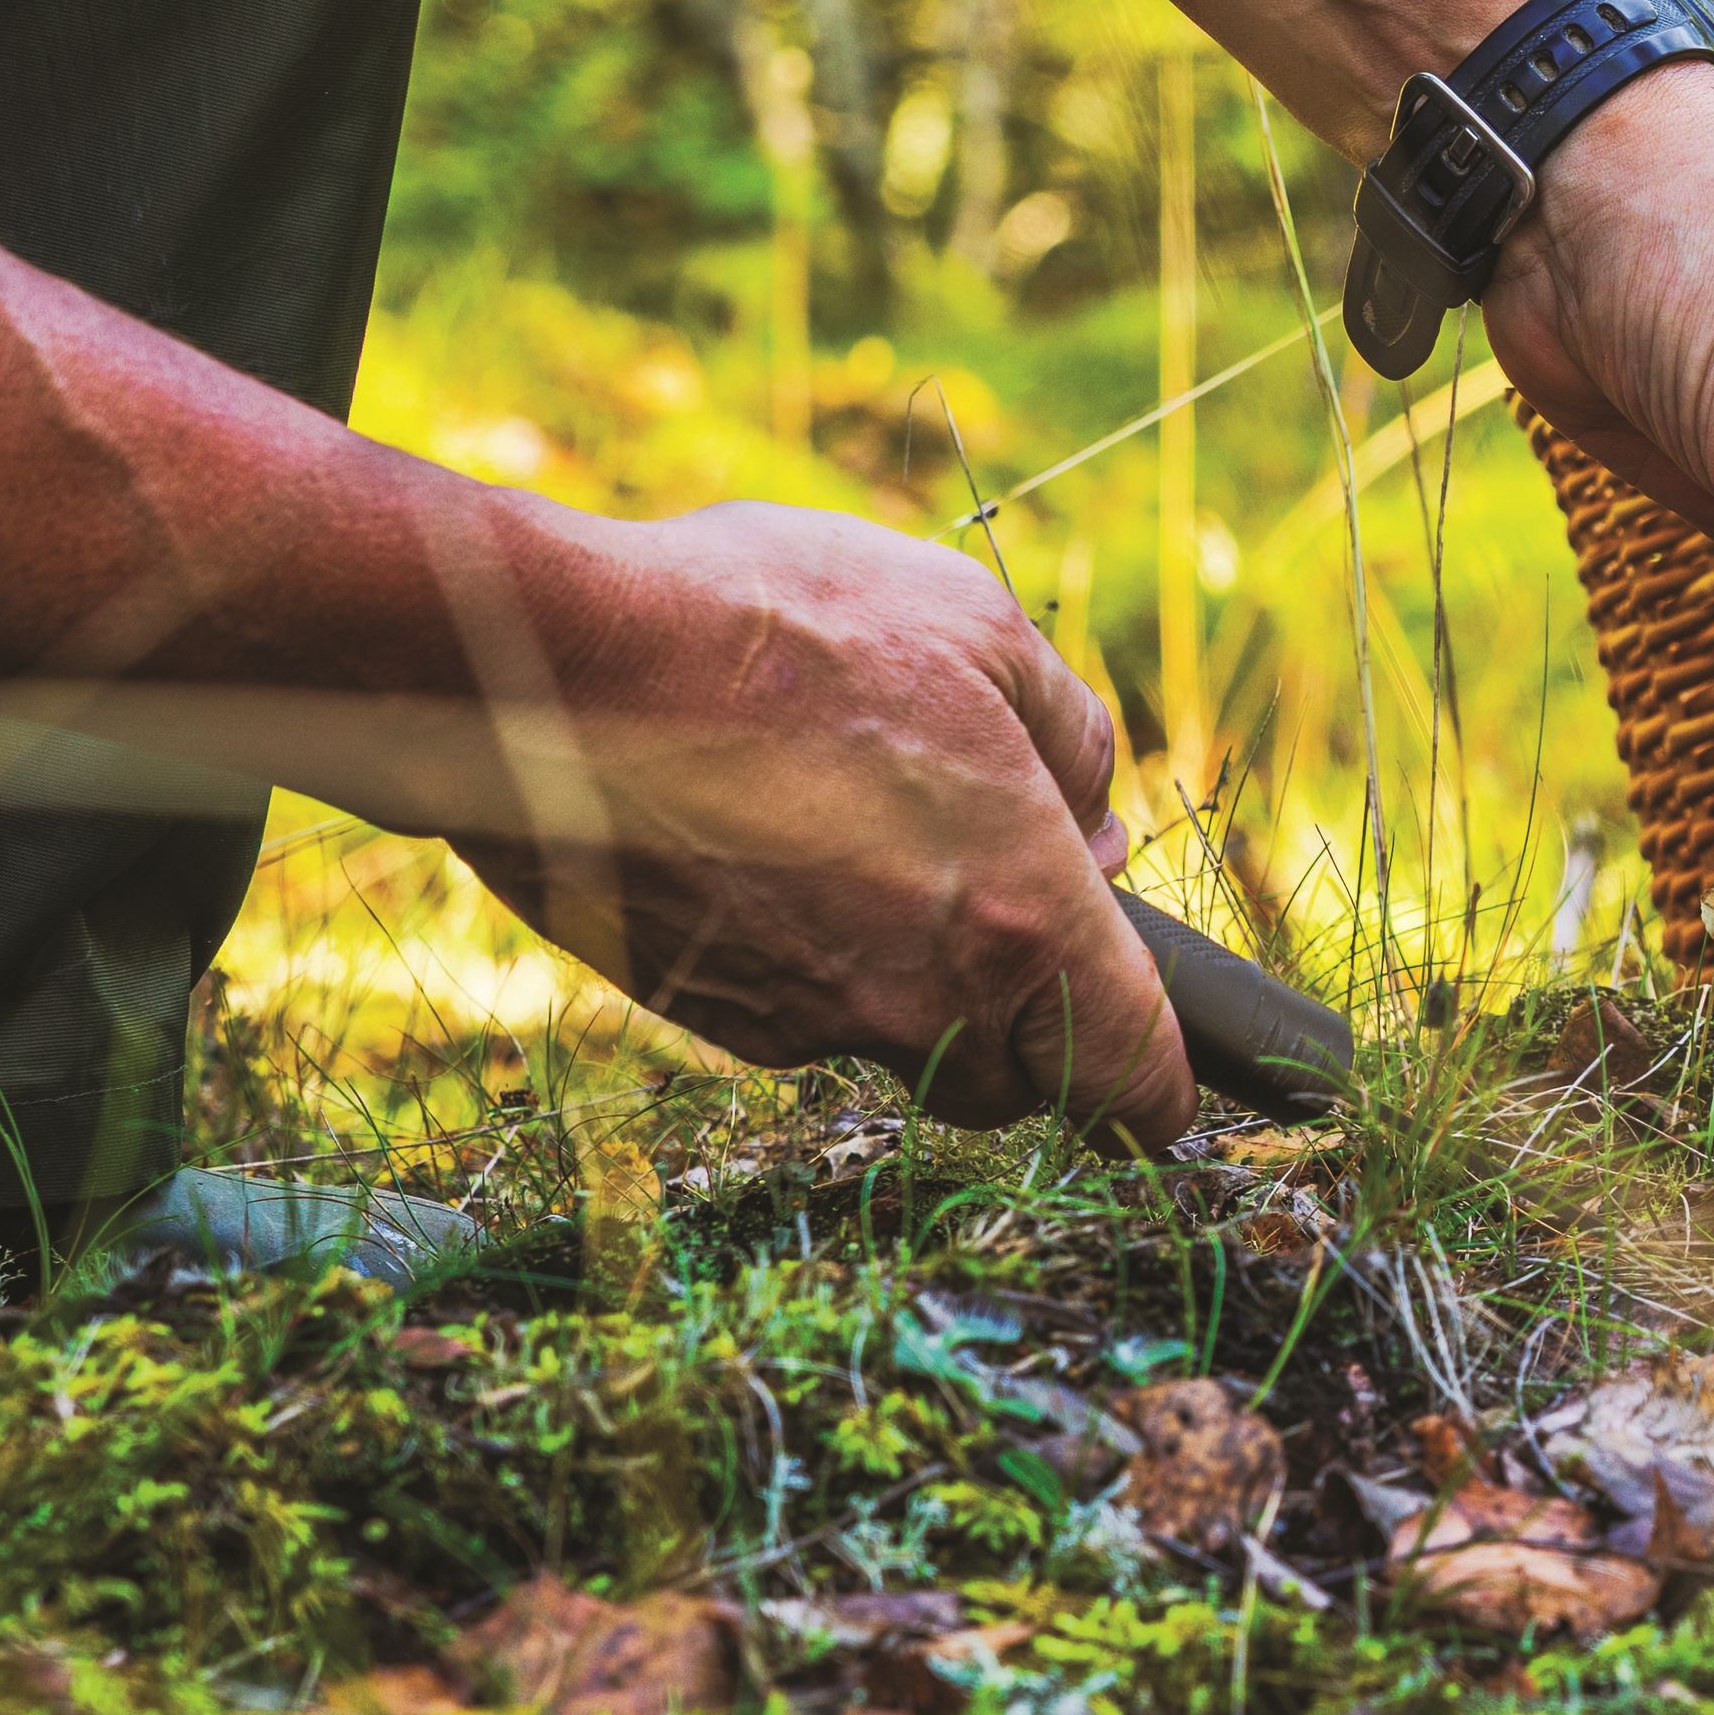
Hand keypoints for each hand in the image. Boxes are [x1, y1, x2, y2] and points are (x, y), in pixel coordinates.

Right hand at [450, 502, 1200, 1139]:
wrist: (550, 667)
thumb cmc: (781, 628)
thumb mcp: (980, 630)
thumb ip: (1072, 740)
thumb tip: (1092, 823)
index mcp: (1020, 923)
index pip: (1137, 1086)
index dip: (1163, 1080)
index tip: (1160, 1056)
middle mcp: (918, 1005)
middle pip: (1017, 1083)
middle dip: (1029, 1014)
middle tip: (995, 882)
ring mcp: (800, 1023)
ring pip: (893, 1036)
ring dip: (901, 966)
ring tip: (845, 816)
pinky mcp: (702, 1012)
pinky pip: (788, 1005)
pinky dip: (797, 945)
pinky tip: (752, 830)